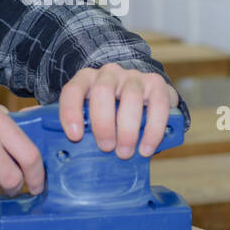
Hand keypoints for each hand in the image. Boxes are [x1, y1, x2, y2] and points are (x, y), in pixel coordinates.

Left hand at [57, 62, 179, 157]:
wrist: (143, 98)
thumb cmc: (111, 115)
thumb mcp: (93, 118)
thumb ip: (85, 129)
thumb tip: (76, 154)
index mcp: (86, 80)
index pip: (73, 90)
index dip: (71, 112)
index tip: (75, 136)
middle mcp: (109, 74)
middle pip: (103, 92)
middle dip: (103, 123)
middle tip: (106, 148)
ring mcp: (134, 77)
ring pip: (131, 97)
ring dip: (127, 129)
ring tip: (125, 152)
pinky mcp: (157, 83)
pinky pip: (158, 105)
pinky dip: (153, 130)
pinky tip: (147, 147)